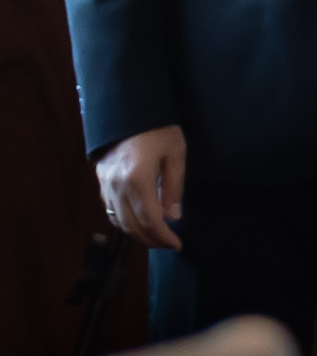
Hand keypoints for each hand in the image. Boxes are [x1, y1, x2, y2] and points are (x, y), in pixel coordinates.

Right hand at [93, 126, 184, 249]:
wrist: (126, 109)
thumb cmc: (158, 128)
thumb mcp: (175, 154)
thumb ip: (174, 187)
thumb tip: (173, 217)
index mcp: (138, 180)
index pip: (150, 221)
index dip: (163, 237)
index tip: (177, 245)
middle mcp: (117, 187)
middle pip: (132, 226)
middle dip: (151, 240)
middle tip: (168, 244)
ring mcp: (105, 184)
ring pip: (118, 220)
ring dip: (136, 233)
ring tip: (156, 236)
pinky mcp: (100, 180)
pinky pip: (109, 209)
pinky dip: (123, 221)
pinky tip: (138, 221)